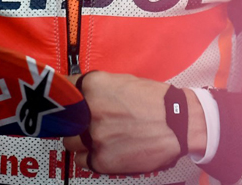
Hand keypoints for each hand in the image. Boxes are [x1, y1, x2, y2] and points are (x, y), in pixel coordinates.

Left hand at [62, 71, 205, 172]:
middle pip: (64, 120)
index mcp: (93, 87)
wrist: (179, 124)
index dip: (64, 96)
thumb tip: (77, 92)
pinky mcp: (101, 160)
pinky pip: (81, 161)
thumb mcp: (122, 82)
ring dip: (79, 141)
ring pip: (69, 142)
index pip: (62, 90)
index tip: (63, 100)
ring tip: (99, 138)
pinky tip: (105, 151)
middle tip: (86, 123)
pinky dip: (90, 157)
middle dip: (73, 121)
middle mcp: (89, 111)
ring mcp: (94, 137)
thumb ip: (96, 88)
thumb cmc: (154, 100)